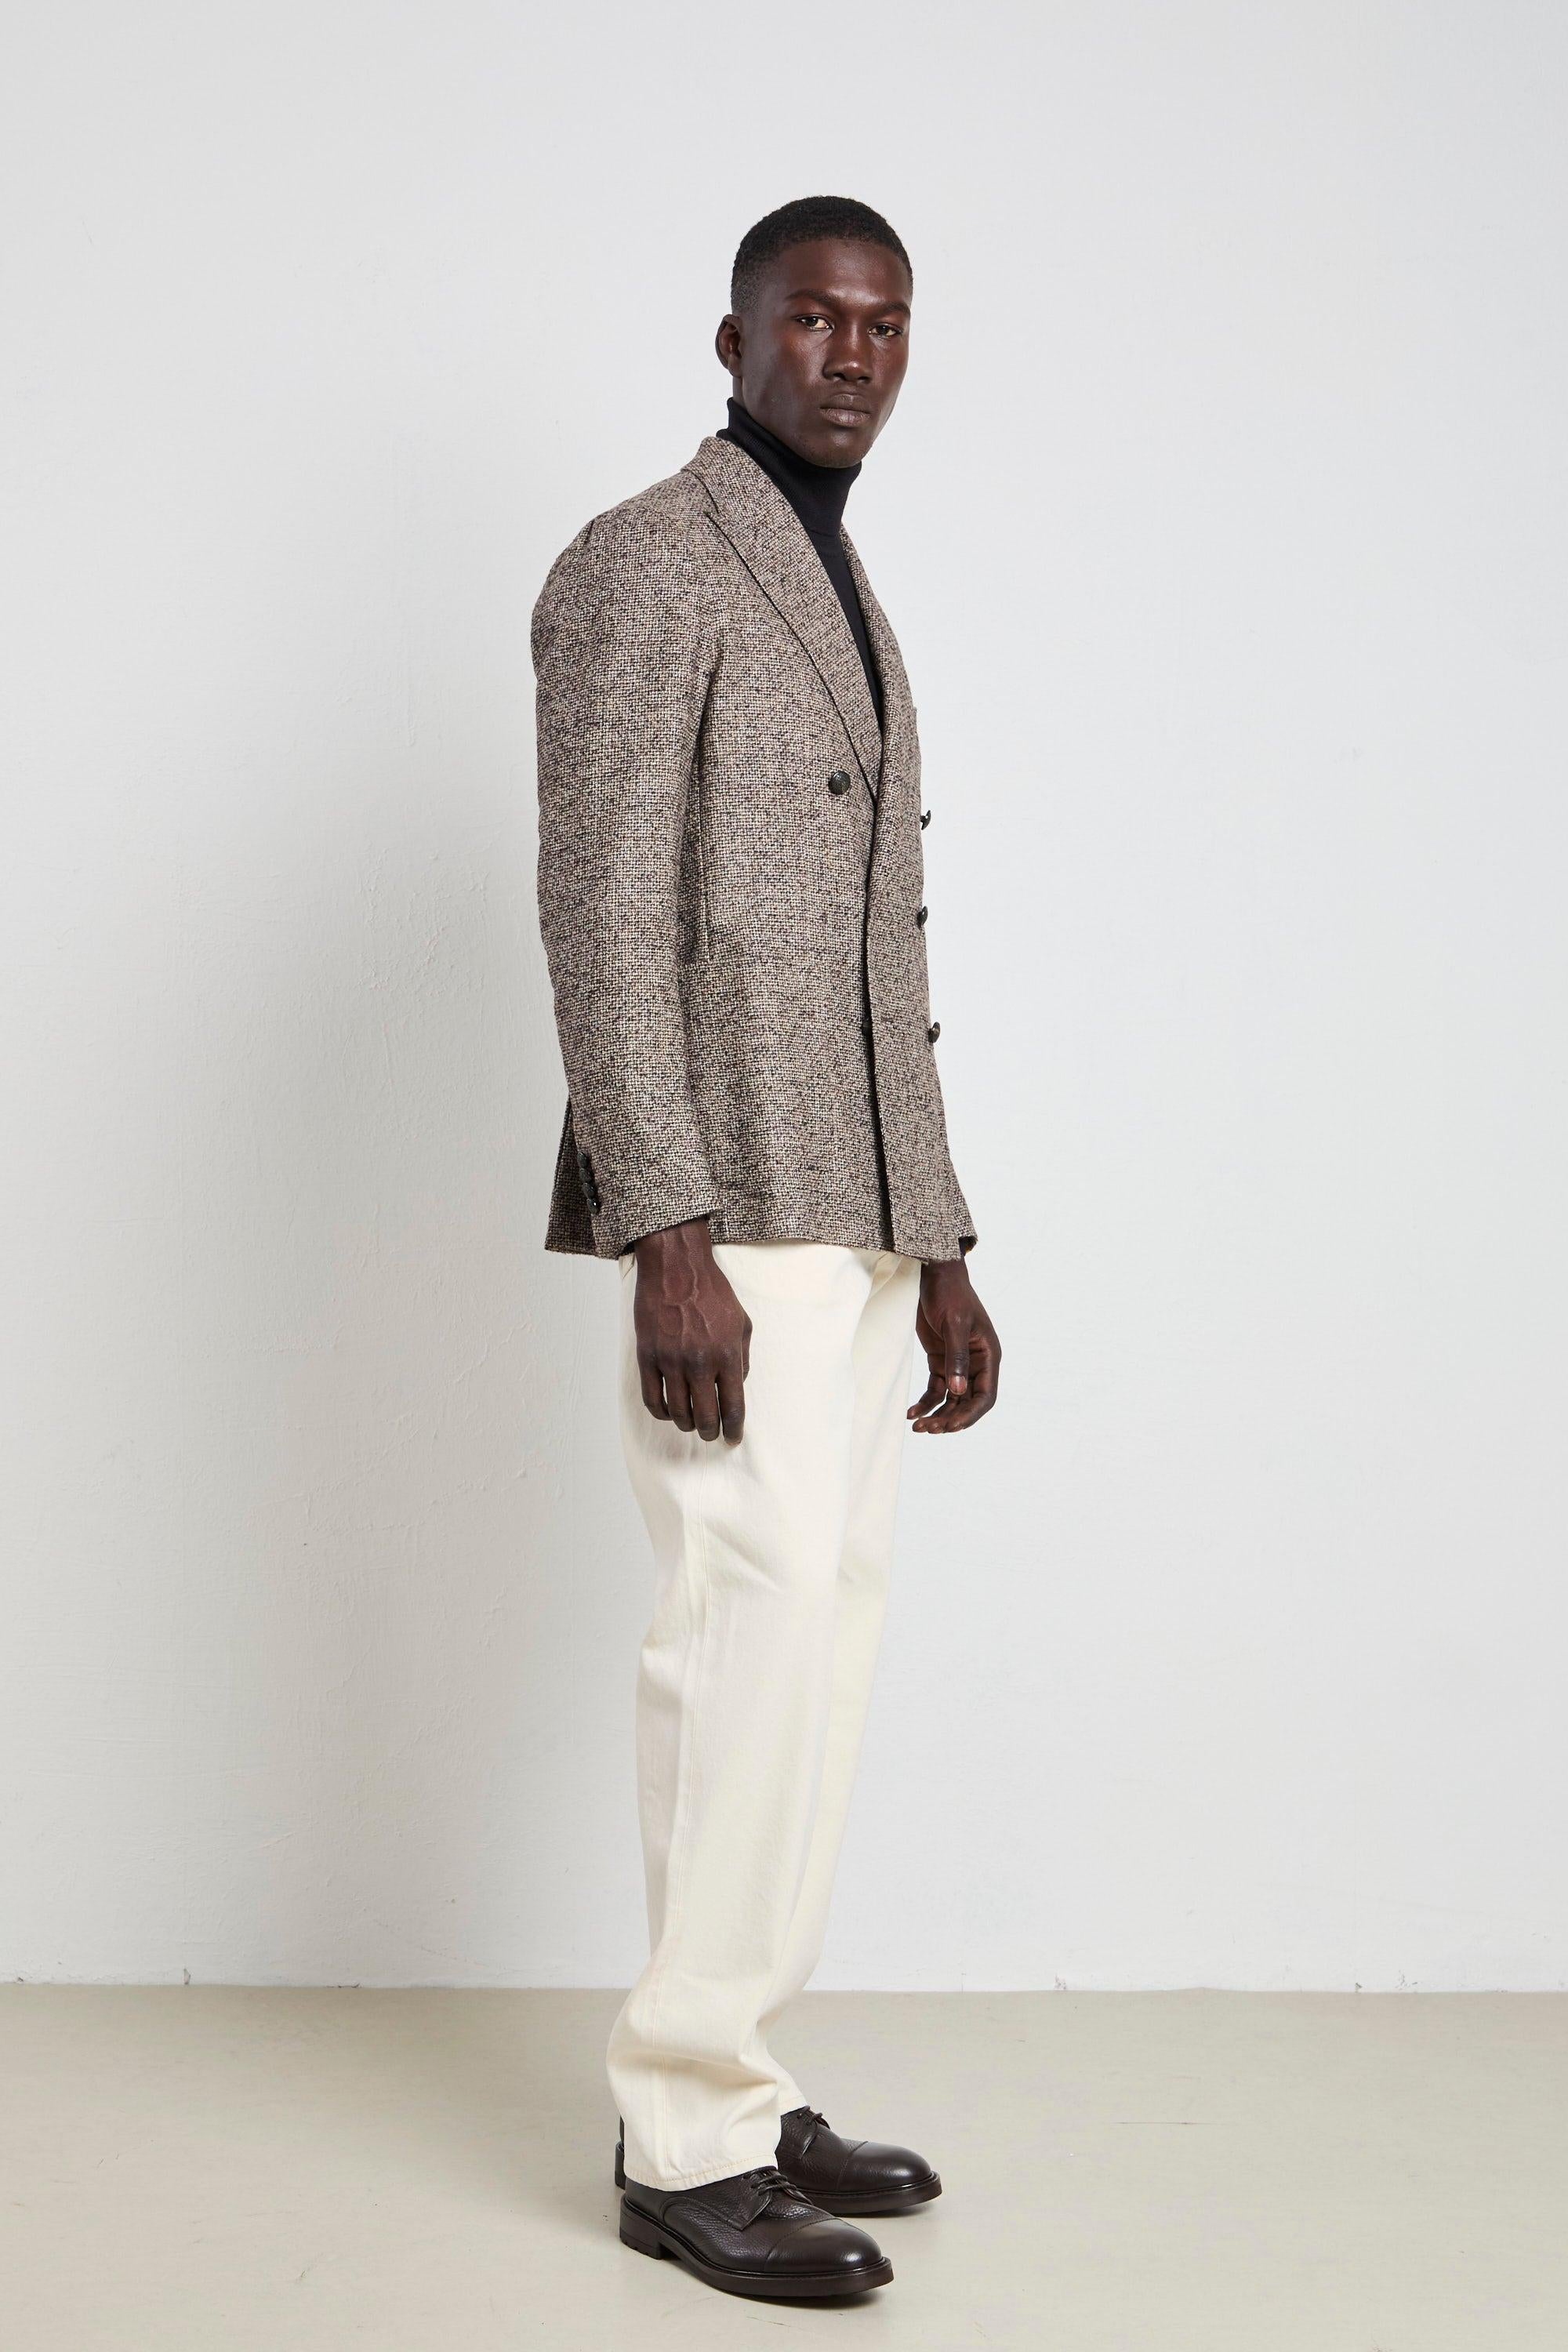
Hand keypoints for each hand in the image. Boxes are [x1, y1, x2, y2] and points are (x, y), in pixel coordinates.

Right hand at [633, 1219, 751, 1441]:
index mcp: (727, 1355)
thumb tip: (737, 1386)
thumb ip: (743, 1358)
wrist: (676, 1267)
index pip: (733, 1407)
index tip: (734, 1438)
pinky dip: (662, 1412)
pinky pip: (652, 1399)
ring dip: (687, 1424)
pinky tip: (669, 1411)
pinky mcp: (647, 1357)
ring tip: (691, 1422)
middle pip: (705, 1417)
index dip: (734, 1429)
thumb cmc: (712, 1292)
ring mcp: (671, 1361)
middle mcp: (699, 1362)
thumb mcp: (742, 1322)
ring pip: (678, 1412)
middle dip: (710, 1431)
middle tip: (712, 1433)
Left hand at [909, 1258, 1000, 1434]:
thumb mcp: (955, 1324)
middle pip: (967, 1402)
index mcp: (988, 1355)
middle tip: (928, 1430)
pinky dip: (925, 1402)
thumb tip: (959, 1393)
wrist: (933, 1275)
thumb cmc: (950, 1293)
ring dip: (936, 1414)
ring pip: (951, 1400)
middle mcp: (976, 1363)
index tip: (950, 1426)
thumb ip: (956, 1357)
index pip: (985, 1396)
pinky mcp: (940, 1360)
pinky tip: (911, 1413)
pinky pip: (936, 1389)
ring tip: (918, 1427)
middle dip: (949, 1418)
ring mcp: (957, 1363)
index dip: (970, 1414)